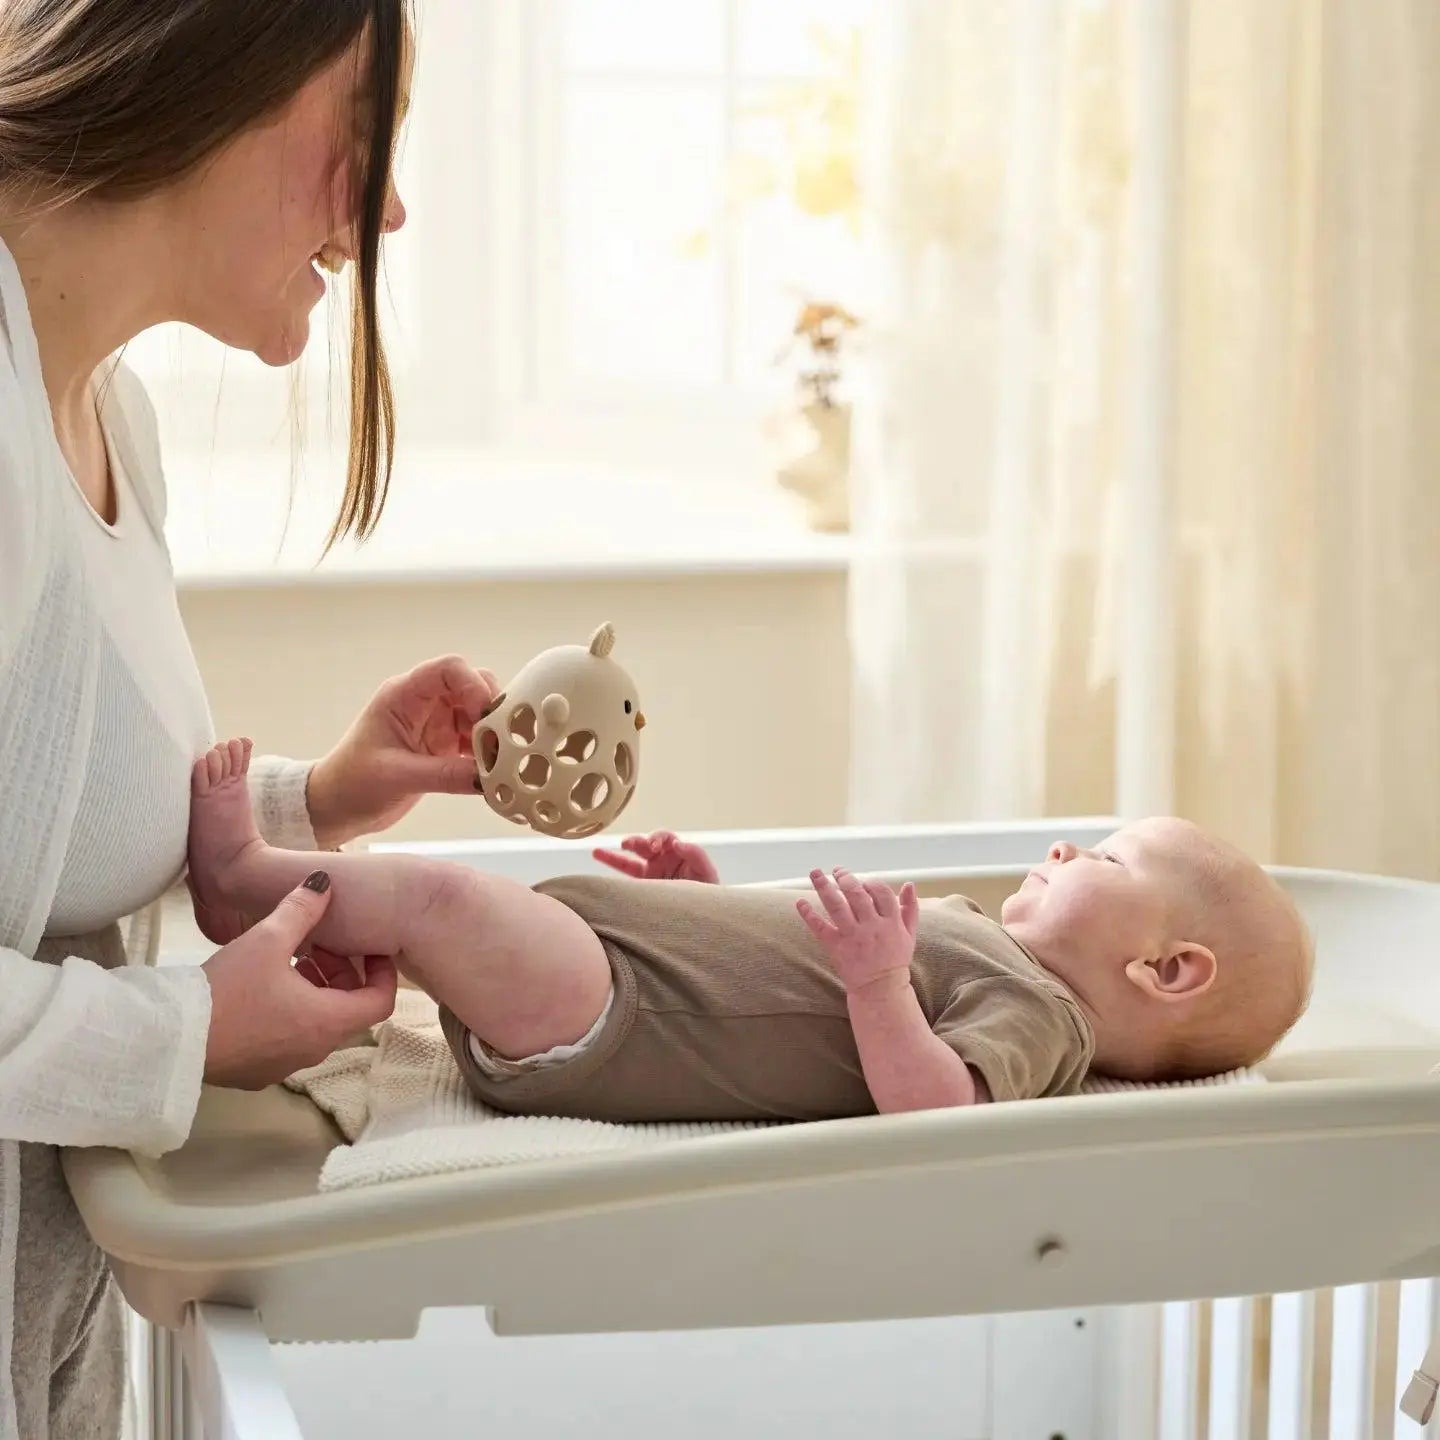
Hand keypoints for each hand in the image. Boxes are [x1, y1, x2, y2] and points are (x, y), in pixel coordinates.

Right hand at [201, 875, 397, 1089]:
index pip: (380, 1002)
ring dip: (313, 991)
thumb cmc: (226, 991)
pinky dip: (290, 1011)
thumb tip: (325, 882)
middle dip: (340, 974)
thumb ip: (301, 909)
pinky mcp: (256, 1070)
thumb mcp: (267, 939)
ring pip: (316, 1023)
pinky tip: (260, 986)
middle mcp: (313, 1050)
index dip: (382, 972)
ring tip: (287, 960)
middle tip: (317, 946)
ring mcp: (284, 1064)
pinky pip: (288, 1037)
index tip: (366, 948)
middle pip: (348, 1010)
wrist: (169, 1040)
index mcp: (327, 1022)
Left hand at [306, 656, 499, 845]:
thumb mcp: (396, 777)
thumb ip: (443, 775)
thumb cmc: (351, 783)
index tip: (486, 716)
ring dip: (493, 735)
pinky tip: (491, 774)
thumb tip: (488, 777)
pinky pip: (477, 741)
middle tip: (500, 743)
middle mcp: (424, 703)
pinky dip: (488, 755)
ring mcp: (436, 724)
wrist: (337, 806)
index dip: (473, 685)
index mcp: (404, 695)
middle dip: (491, 711)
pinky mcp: (444, 747)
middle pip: (473, 686)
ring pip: (480, 714)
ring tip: (498, 763)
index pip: (449, 669)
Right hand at [594, 831, 719, 882]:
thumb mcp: (707, 872)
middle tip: (636, 846)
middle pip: (645, 845)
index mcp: (678, 853)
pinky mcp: (641, 889)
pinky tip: (597, 854)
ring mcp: (649, 875)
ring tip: (600, 852)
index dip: (659, 838)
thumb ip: (696, 854)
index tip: (656, 846)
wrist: (703, 921)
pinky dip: (610, 864)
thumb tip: (678, 843)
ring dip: (617, 854)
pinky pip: (624, 876)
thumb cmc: (708, 894)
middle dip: (638, 842)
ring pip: (630, 859)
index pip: (665, 838)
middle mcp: (662, 861)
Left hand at [797, 868, 918, 993]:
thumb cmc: (895, 959)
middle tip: (837, 870)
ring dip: (824, 887)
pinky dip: (808, 914)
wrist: (881, 989)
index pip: (881, 892)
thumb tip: (909, 884)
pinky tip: (799, 902)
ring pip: (836, 906)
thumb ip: (910, 908)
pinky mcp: (836, 947)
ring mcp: (852, 937)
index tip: (864, 881)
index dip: (872, 882)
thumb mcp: (909, 934)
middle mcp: (871, 927)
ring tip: (815, 872)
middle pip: (856, 894)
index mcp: (891, 922)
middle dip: (845, 878)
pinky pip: (820, 927)